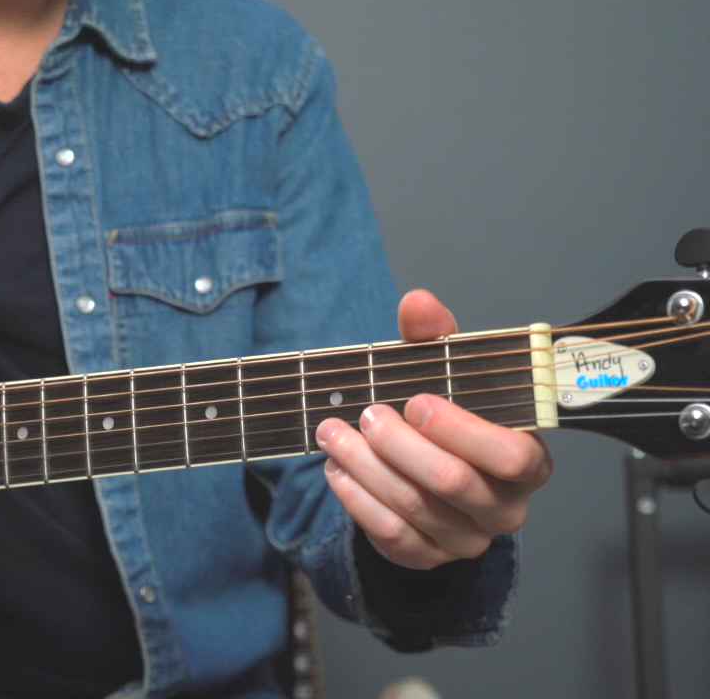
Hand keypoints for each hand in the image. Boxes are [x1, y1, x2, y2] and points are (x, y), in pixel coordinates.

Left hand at [316, 290, 551, 569]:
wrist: (426, 478)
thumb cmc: (445, 421)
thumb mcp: (445, 376)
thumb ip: (436, 340)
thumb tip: (418, 303)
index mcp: (527, 462)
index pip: (511, 456)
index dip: (461, 430)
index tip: (416, 401)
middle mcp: (504, 508)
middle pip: (453, 482)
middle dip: (400, 445)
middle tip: (367, 414)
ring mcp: (466, 539)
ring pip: (414, 507)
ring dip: (366, 466)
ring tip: (333, 433)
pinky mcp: (427, 557)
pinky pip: (390, 535)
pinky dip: (357, 499)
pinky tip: (336, 470)